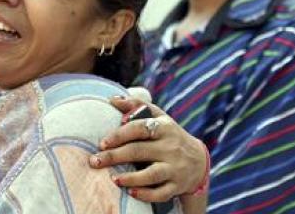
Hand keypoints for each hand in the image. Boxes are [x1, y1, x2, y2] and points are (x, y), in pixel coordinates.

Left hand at [88, 97, 207, 202]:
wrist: (198, 161)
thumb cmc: (169, 135)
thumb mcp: (158, 117)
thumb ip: (136, 106)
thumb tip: (112, 99)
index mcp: (164, 128)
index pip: (140, 128)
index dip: (120, 135)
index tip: (102, 143)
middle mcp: (170, 147)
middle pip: (140, 151)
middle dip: (115, 157)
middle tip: (95, 161)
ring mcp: (175, 168)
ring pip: (152, 174)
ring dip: (131, 178)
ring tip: (113, 179)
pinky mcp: (177, 185)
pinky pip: (161, 193)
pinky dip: (146, 194)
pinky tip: (131, 192)